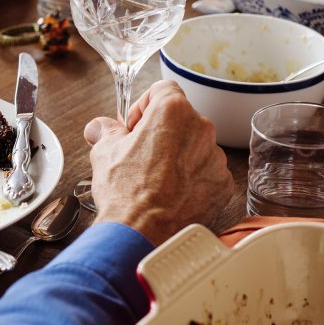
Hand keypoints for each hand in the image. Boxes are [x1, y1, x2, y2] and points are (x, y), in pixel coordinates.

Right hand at [83, 80, 233, 245]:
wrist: (141, 233)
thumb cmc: (124, 191)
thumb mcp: (104, 151)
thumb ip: (106, 130)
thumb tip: (100, 127)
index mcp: (172, 112)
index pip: (163, 90)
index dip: (144, 106)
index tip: (134, 126)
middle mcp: (201, 129)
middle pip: (181, 119)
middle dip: (160, 133)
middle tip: (139, 154)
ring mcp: (216, 158)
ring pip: (195, 146)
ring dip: (178, 156)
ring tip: (154, 179)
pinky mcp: (223, 185)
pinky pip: (206, 172)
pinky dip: (192, 179)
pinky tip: (170, 194)